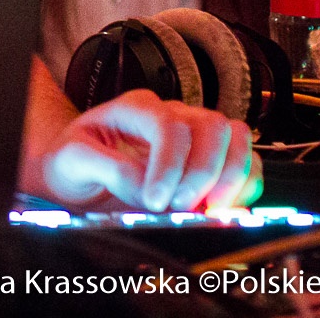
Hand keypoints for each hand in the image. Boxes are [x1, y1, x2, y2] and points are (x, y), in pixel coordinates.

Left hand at [40, 89, 260, 210]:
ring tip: (209, 211)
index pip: (168, 125)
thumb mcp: (72, 160)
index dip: (170, 164)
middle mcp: (172, 114)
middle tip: (182, 207)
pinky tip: (222, 209)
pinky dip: (245, 187)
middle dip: (204, 172)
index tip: (156, 201)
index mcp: (136, 108)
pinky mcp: (211, 158)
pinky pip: (247, 162)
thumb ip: (108, 169)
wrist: (82, 171)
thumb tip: (147, 188)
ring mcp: (196, 134)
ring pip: (237, 138)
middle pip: (213, 126)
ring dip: (232, 178)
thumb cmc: (75, 160)